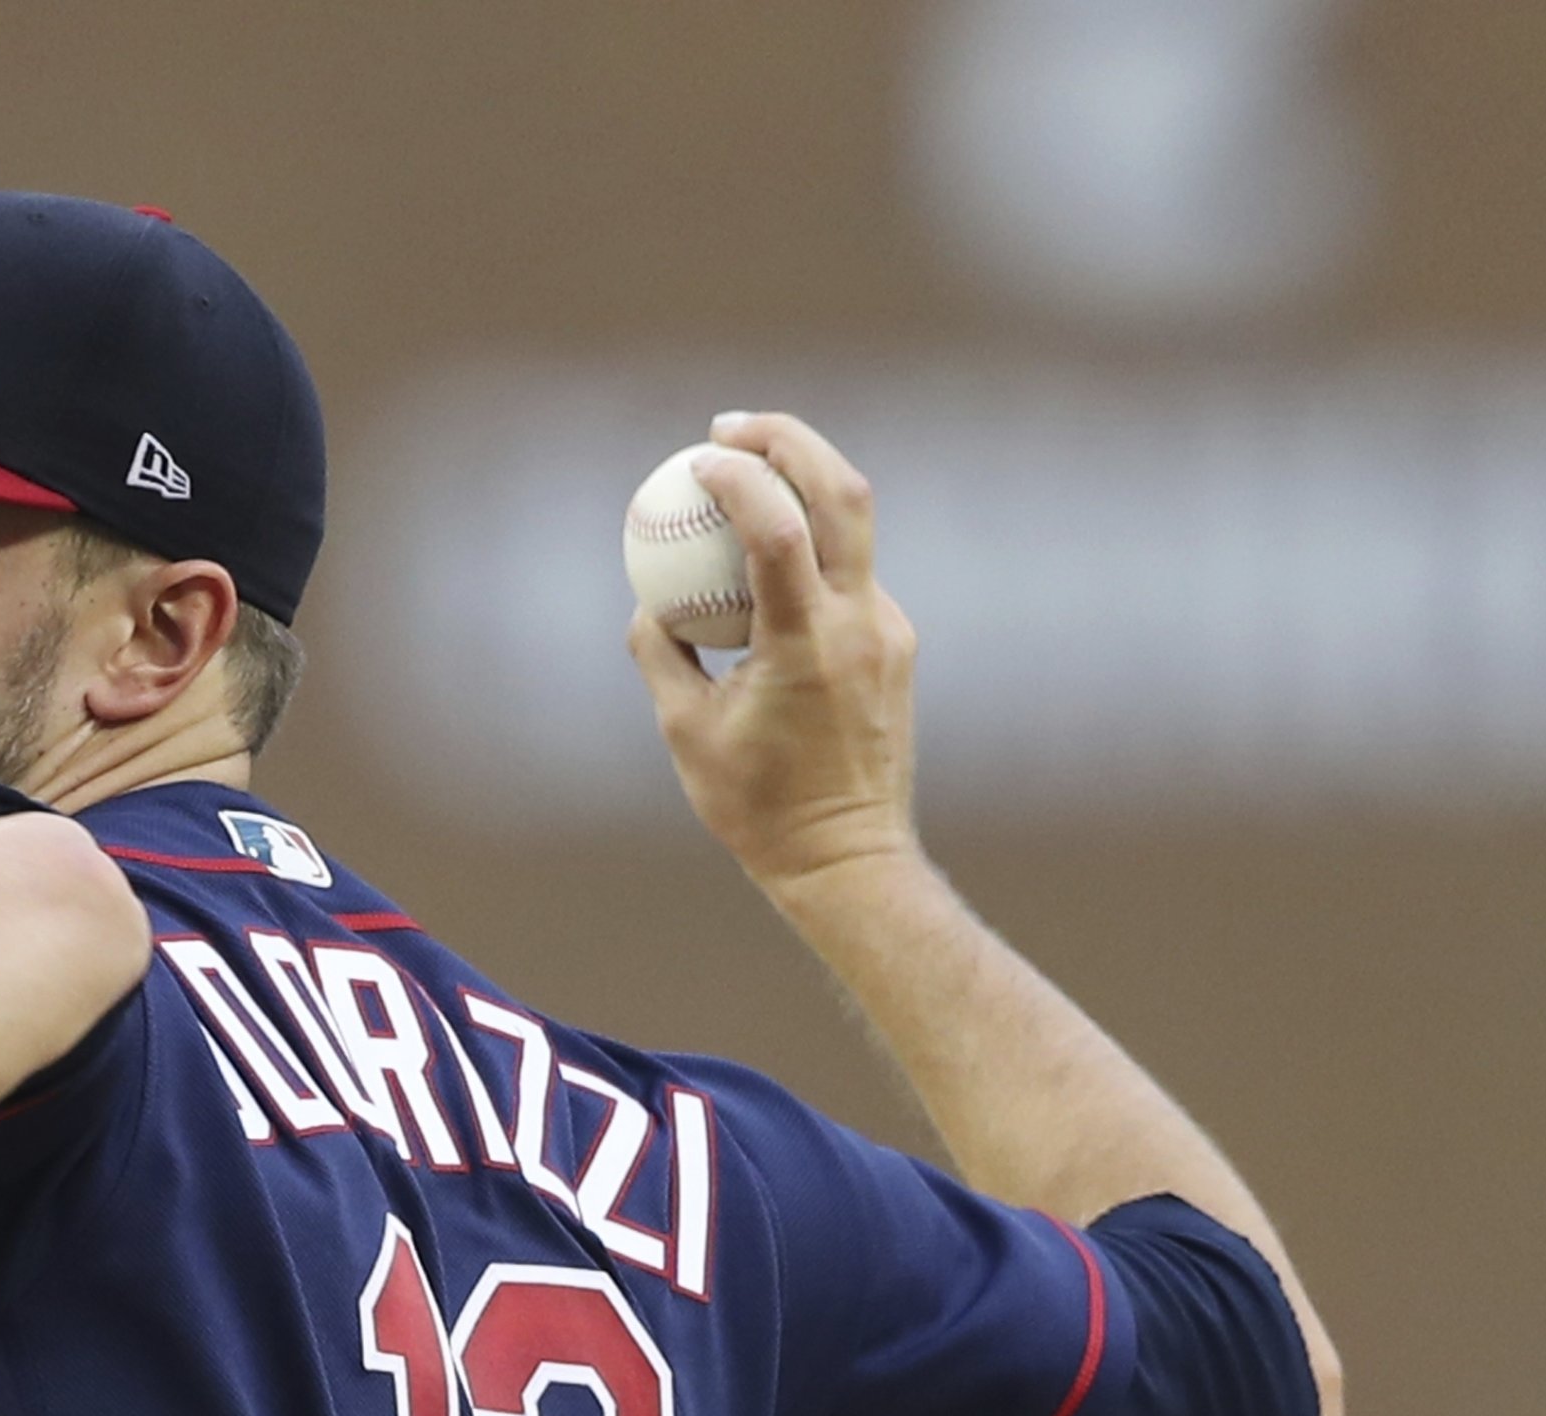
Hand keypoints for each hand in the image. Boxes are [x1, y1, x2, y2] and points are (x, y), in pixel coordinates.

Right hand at [625, 412, 922, 890]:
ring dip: (803, 482)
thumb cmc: (756, 806)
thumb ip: (661, 654)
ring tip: (747, 470)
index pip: (779, 530)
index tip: (697, 459)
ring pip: (855, 526)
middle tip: (730, 427)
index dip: (739, 478)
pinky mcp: (897, 644)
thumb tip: (648, 600)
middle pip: (844, 494)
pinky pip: (851, 573)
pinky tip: (767, 555)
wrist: (847, 857)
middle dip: (789, 440)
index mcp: (807, 644)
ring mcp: (889, 631)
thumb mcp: (684, 731)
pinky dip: (809, 544)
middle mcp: (861, 625)